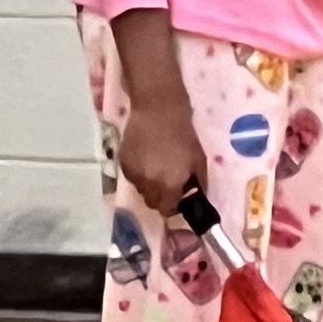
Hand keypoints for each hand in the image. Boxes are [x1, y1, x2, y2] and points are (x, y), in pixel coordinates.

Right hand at [116, 97, 207, 217]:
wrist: (158, 111)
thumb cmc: (183, 135)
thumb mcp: (199, 161)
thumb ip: (198, 184)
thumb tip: (197, 198)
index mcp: (169, 184)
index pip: (167, 210)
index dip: (174, 206)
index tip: (178, 197)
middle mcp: (148, 183)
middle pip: (151, 203)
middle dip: (161, 198)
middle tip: (168, 184)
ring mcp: (132, 173)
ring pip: (140, 190)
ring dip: (149, 186)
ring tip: (156, 169)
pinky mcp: (122, 162)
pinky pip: (131, 177)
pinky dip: (139, 174)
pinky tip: (146, 159)